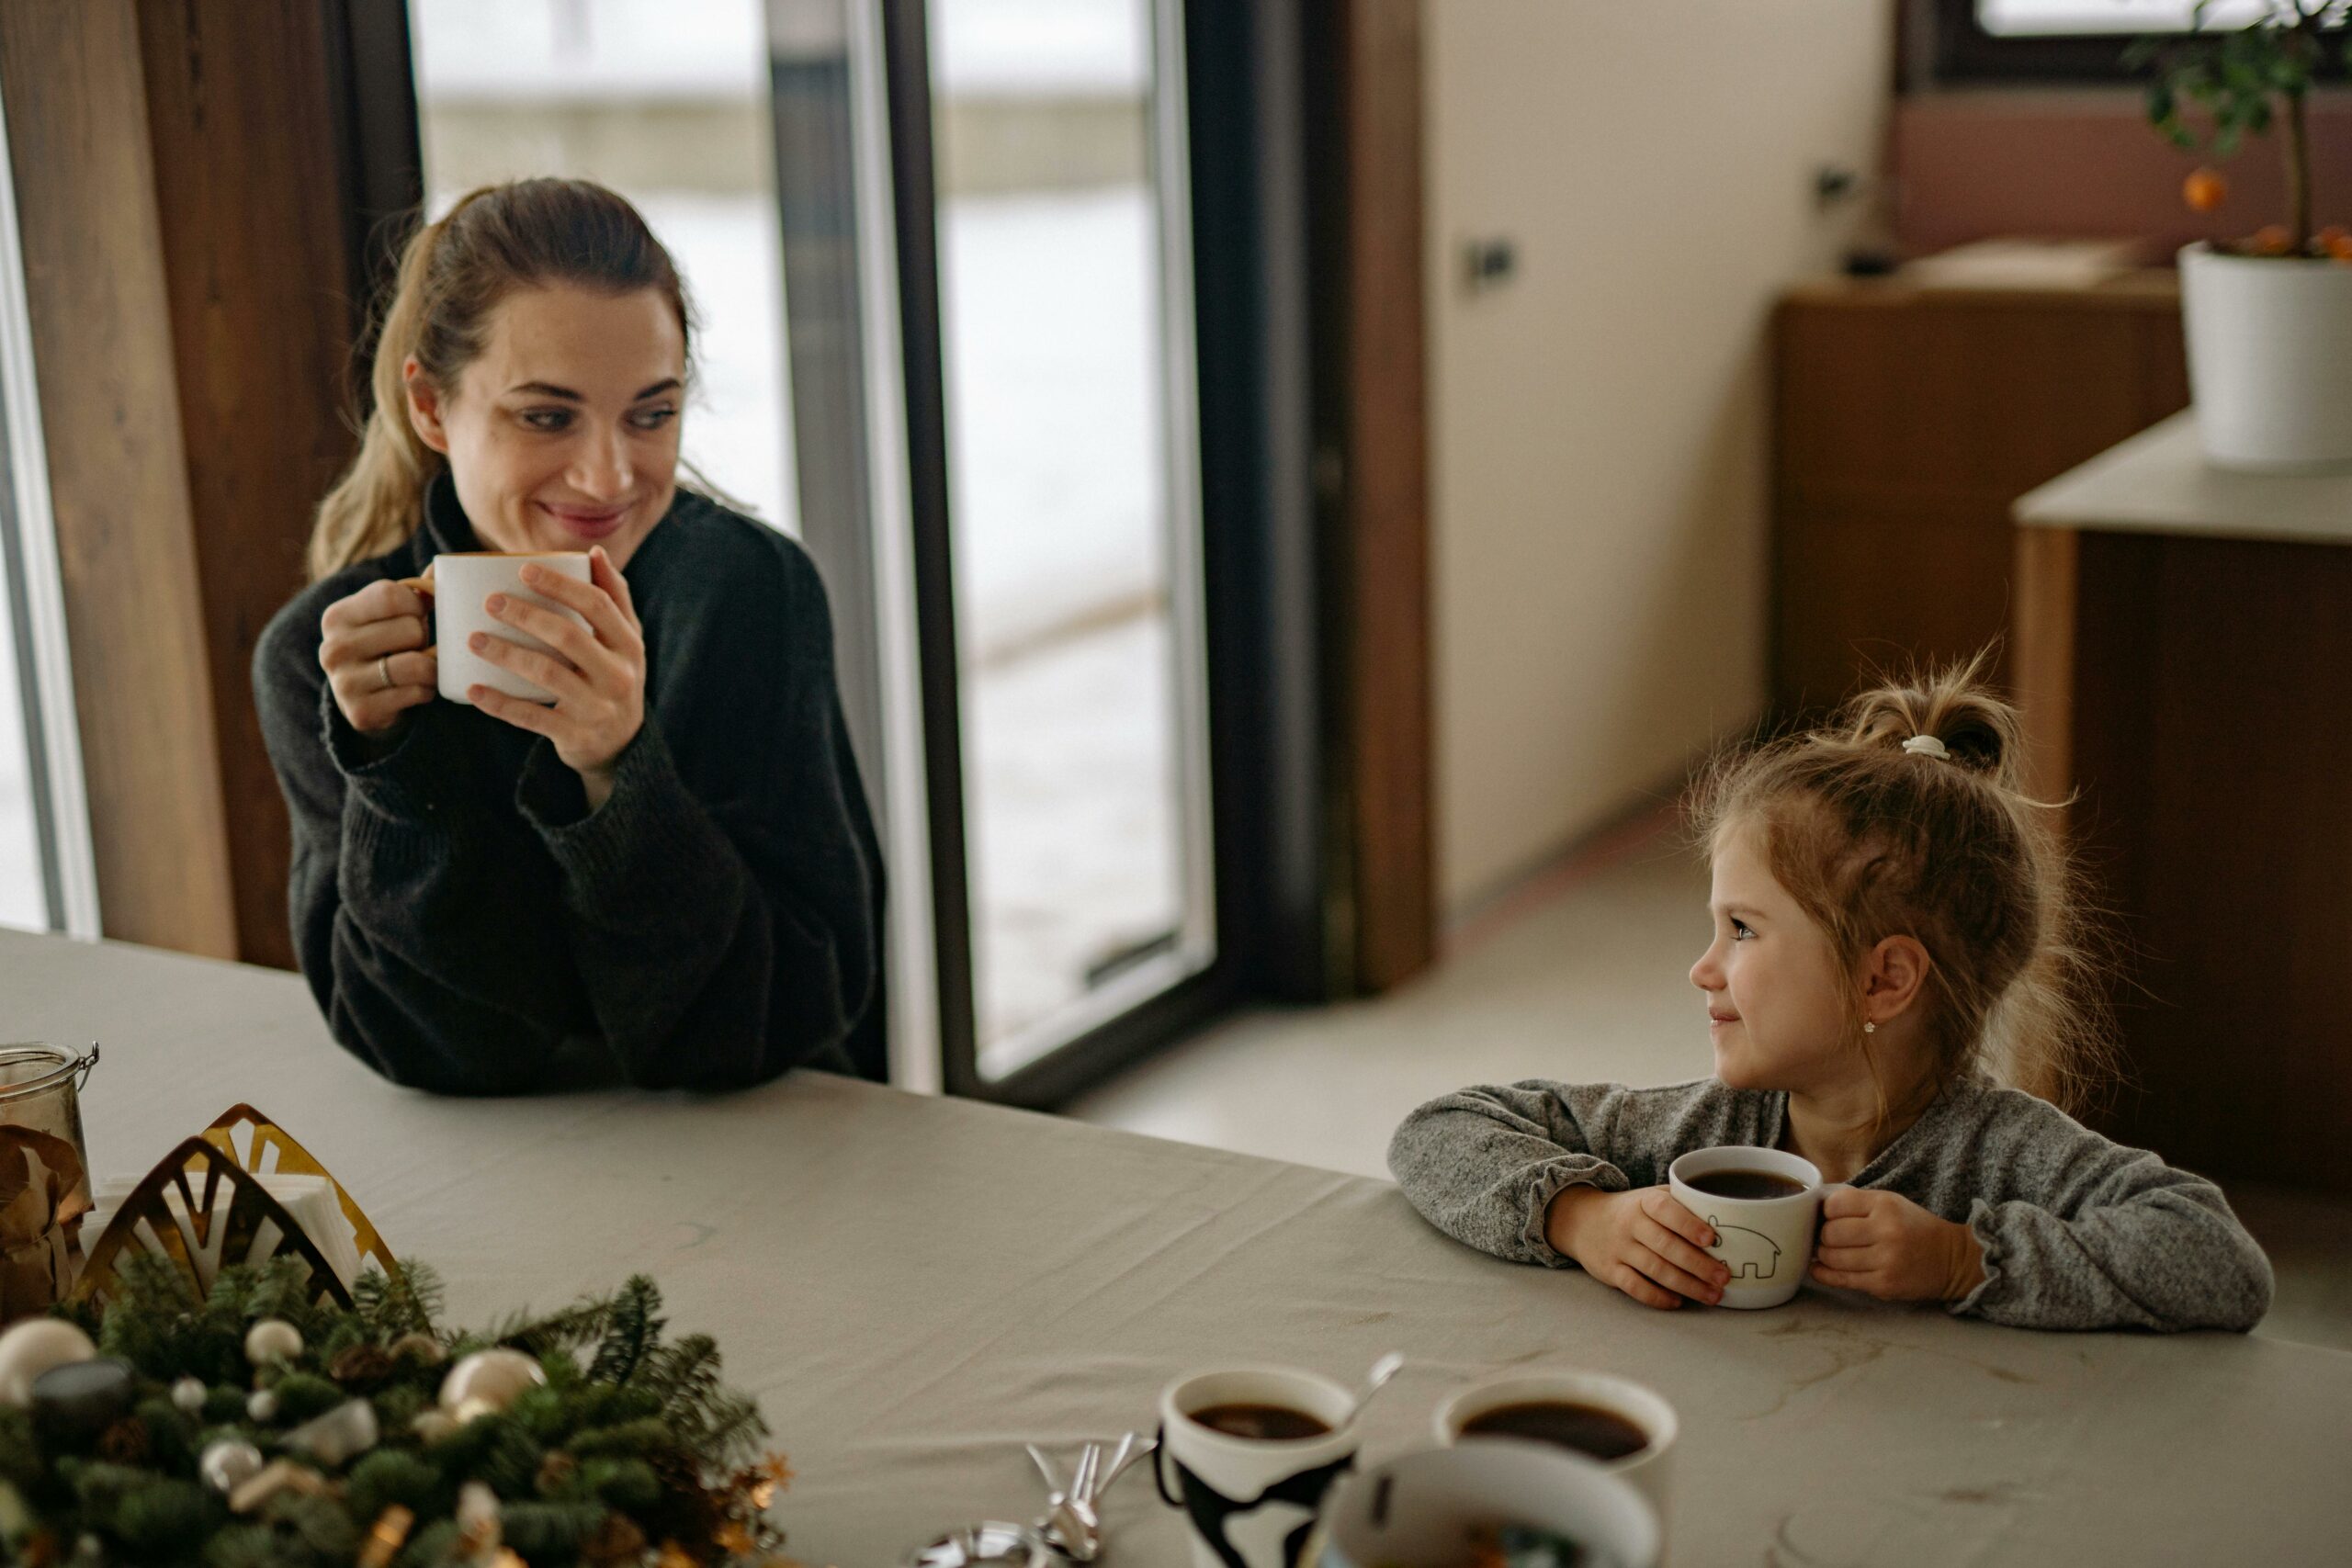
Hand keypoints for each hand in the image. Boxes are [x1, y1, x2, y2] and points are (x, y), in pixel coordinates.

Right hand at [319, 576, 434, 734]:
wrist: (362, 698)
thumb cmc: (384, 644)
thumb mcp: (390, 614)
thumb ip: (415, 590)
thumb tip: (440, 569)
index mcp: (337, 616)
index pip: (391, 595)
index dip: (417, 603)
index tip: (418, 613)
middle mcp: (333, 648)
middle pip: (410, 629)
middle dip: (425, 637)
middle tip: (417, 645)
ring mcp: (344, 682)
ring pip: (417, 664)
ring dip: (431, 667)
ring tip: (424, 666)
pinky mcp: (361, 711)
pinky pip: (417, 693)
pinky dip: (426, 690)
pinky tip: (416, 688)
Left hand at [467, 546, 645, 805]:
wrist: (621, 746)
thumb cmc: (614, 678)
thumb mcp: (625, 642)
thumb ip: (614, 598)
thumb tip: (594, 552)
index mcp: (629, 645)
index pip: (598, 605)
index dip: (560, 585)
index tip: (523, 570)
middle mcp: (618, 676)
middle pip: (569, 636)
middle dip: (526, 615)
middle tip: (490, 601)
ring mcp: (597, 708)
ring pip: (547, 674)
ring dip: (507, 654)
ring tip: (474, 639)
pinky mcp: (575, 736)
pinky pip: (532, 717)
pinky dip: (500, 704)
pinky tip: (473, 690)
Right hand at [1546, 1185, 1730, 1310]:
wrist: (1582, 1221)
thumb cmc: (1632, 1210)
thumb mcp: (1651, 1197)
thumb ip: (1682, 1203)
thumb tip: (1728, 1217)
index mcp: (1644, 1202)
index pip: (1665, 1210)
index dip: (1688, 1224)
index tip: (1712, 1239)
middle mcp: (1629, 1224)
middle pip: (1665, 1246)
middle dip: (1698, 1264)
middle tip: (1724, 1277)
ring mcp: (1618, 1248)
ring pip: (1655, 1269)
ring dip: (1687, 1285)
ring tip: (1713, 1295)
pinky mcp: (1610, 1270)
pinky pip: (1635, 1287)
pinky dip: (1658, 1297)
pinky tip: (1678, 1302)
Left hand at [1810, 1186, 1985, 1302]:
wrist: (1951, 1259)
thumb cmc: (1913, 1227)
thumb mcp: (1889, 1203)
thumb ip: (1856, 1203)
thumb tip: (1814, 1210)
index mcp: (1885, 1205)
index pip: (1834, 1205)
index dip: (1826, 1212)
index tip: (1830, 1218)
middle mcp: (1886, 1231)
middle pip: (1830, 1233)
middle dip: (1823, 1236)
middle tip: (1829, 1239)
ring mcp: (1885, 1260)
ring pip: (1832, 1258)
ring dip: (1824, 1256)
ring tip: (1831, 1253)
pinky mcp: (1884, 1285)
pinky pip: (1841, 1279)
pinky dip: (1824, 1274)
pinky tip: (1820, 1268)